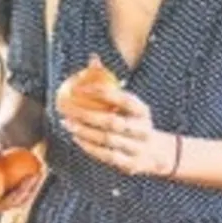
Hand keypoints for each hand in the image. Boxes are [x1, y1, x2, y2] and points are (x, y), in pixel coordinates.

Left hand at [57, 85, 173, 176]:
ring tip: (66, 122)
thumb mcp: (127, 102)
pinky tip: (75, 137)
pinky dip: (89, 147)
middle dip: (85, 115)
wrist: (155, 152)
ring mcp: (138, 148)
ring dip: (83, 131)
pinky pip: (106, 155)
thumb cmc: (132, 120)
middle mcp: (142, 129)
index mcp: (142, 110)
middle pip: (111, 122)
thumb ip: (109, 82)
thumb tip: (93, 57)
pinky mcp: (131, 164)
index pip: (122, 98)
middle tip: (66, 108)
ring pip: (107, 140)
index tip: (78, 88)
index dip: (100, 92)